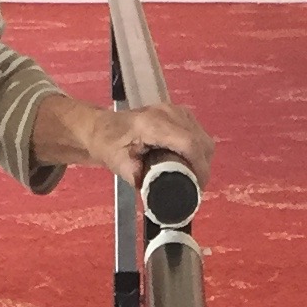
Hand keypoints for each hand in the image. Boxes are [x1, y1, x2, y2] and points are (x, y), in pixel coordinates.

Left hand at [31, 92, 216, 189]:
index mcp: (153, 124)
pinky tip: (188, 162)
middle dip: (202, 167)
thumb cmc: (107, 144)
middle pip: (201, 142)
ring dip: (202, 159)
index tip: (198, 188)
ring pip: (203, 138)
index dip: (199, 168)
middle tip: (194, 187)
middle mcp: (169, 113)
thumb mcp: (119, 164)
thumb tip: (159, 195)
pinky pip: (199, 134)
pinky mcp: (180, 114)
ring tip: (191, 176)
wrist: (102, 127)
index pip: (189, 143)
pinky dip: (198, 150)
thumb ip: (138, 178)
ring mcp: (176, 111)